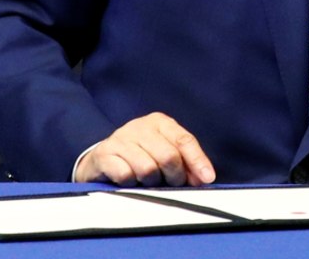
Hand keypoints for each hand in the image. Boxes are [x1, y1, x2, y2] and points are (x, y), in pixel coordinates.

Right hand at [72, 112, 214, 185]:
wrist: (101, 159)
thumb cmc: (139, 157)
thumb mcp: (163, 154)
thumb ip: (185, 163)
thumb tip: (204, 178)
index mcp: (160, 122)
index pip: (184, 140)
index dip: (198, 161)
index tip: (207, 179)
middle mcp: (140, 126)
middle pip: (168, 156)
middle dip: (174, 176)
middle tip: (170, 184)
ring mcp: (120, 138)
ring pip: (147, 168)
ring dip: (150, 182)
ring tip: (146, 181)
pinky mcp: (103, 154)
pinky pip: (125, 175)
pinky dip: (130, 183)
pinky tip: (128, 180)